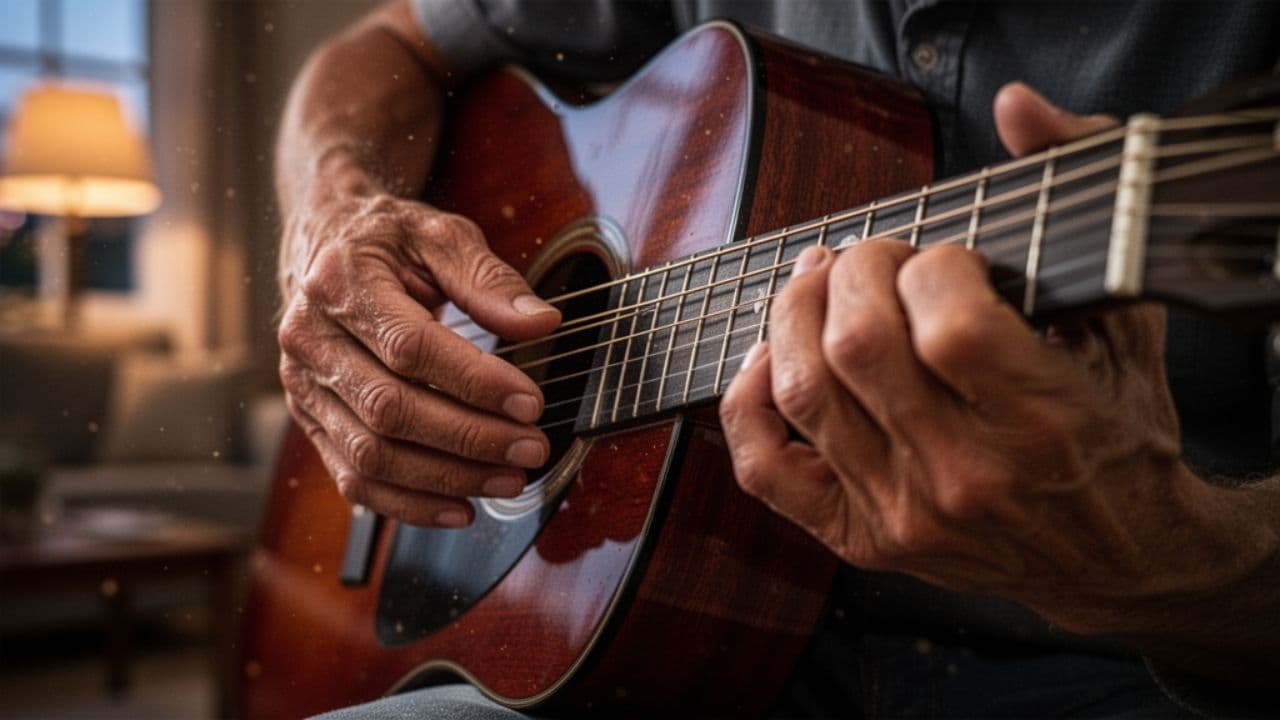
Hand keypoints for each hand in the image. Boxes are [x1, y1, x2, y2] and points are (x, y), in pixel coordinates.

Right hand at [278, 192, 559, 527]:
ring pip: (370, 454)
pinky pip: (353, 477)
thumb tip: (542, 324)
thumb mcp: (441, 236)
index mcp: (341, 282)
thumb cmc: (390, 240)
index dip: (475, 382)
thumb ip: (490, 279)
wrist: (325, 242)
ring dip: (446, 478)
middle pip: (389, 409)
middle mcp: (310, 338)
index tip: (532, 402)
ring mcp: (303, 385)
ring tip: (509, 479)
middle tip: (532, 448)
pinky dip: (409, 503)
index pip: (410, 347)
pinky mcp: (309, 419)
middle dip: (470, 438)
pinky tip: (461, 507)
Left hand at [719, 83, 1261, 633]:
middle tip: (871, 257)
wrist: (1119, 555)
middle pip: (857, 346)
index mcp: (1046, 421)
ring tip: (818, 282)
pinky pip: (765, 469)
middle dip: (852, 271)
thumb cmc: (1117, 429)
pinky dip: (744, 403)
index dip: (930, 263)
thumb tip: (1018, 108)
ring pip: (802, 392)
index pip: (949, 321)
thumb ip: (1072, 202)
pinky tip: (765, 357)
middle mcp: (967, 475)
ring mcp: (905, 513)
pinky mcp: (861, 538)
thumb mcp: (1124, 317)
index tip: (944, 256)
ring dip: (793, 314)